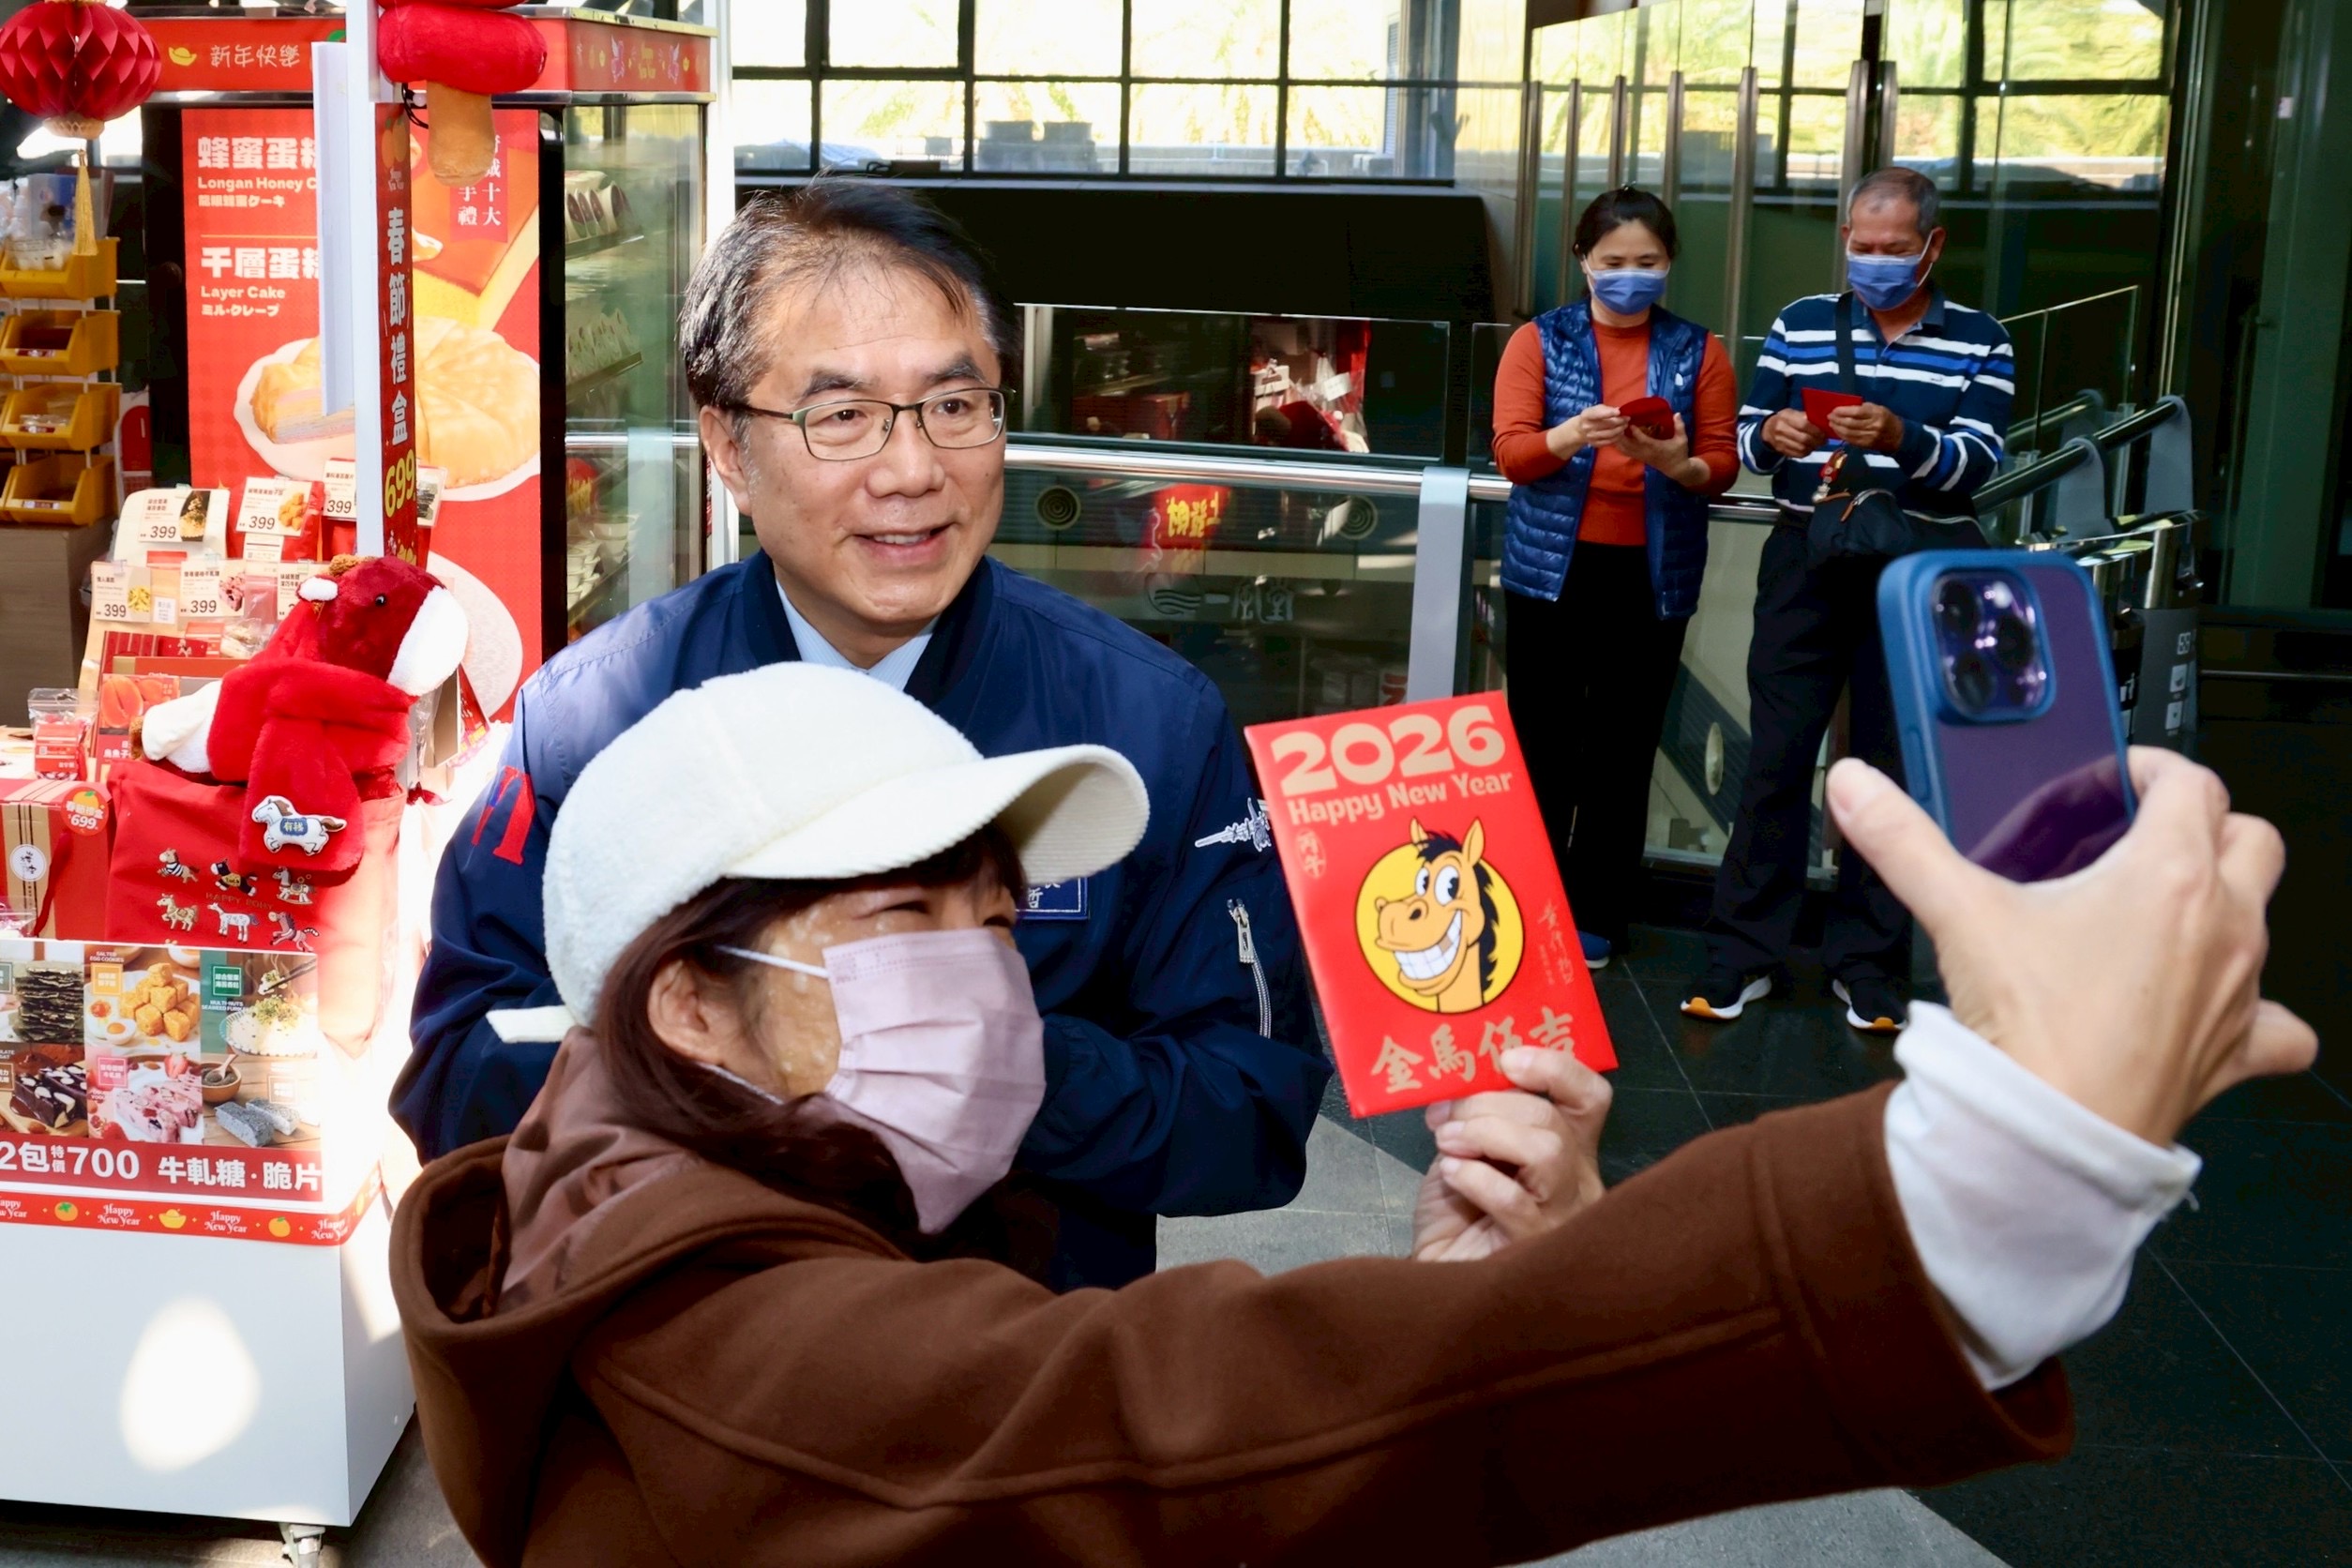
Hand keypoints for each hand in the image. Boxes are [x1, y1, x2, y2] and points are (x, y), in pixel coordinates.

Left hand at [1410, 1046, 1610, 1261]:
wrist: (1438, 1277)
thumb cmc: (1458, 1211)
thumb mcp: (1467, 1147)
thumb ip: (1480, 1114)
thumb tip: (1463, 1079)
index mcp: (1567, 1146)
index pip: (1590, 1097)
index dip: (1556, 1069)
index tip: (1508, 1059)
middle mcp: (1576, 1180)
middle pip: (1554, 1122)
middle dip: (1491, 1105)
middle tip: (1447, 1115)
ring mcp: (1564, 1217)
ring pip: (1547, 1153)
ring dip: (1486, 1135)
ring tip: (1448, 1145)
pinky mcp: (1536, 1248)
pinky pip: (1515, 1201)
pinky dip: (1475, 1177)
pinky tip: (1451, 1176)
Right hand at [1548, 403, 1627, 459]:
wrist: (1579, 430)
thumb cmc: (1591, 416)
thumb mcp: (1595, 409)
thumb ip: (1606, 409)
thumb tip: (1619, 410)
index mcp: (1587, 415)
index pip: (1599, 414)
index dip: (1610, 413)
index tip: (1619, 412)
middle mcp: (1587, 427)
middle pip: (1607, 424)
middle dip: (1620, 421)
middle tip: (1627, 418)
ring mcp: (1591, 437)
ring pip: (1610, 434)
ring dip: (1620, 429)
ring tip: (1625, 425)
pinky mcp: (1595, 444)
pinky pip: (1609, 441)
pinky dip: (1617, 437)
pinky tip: (1620, 433)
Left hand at [1615, 411, 1697, 483]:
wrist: (1675, 469)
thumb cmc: (1679, 453)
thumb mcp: (1682, 439)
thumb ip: (1679, 426)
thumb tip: (1677, 413)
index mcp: (1656, 447)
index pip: (1643, 441)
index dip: (1636, 433)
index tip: (1630, 424)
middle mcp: (1646, 453)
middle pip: (1629, 446)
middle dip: (1622, 436)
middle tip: (1618, 424)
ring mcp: (1641, 456)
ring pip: (1626, 450)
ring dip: (1619, 440)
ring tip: (1615, 429)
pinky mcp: (1639, 458)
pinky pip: (1626, 452)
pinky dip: (1620, 445)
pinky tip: (1616, 437)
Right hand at [1762, 407, 1826, 458]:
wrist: (1767, 430)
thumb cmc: (1785, 419)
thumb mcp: (1792, 413)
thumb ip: (1805, 417)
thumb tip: (1822, 423)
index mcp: (1786, 417)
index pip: (1804, 425)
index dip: (1816, 430)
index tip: (1824, 432)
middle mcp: (1781, 429)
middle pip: (1804, 438)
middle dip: (1817, 441)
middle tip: (1824, 440)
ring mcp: (1780, 441)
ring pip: (1802, 448)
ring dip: (1813, 447)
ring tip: (1818, 444)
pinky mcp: (1781, 450)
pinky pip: (1798, 454)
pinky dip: (1807, 452)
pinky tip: (1810, 448)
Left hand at [1827, 402, 1904, 452]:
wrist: (1898, 436)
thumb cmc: (1886, 418)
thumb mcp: (1879, 408)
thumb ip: (1864, 407)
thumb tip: (1847, 407)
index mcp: (1877, 414)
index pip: (1856, 412)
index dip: (1843, 411)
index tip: (1834, 410)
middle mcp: (1873, 426)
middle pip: (1850, 423)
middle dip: (1837, 419)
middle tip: (1829, 416)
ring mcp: (1869, 437)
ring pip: (1848, 432)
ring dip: (1837, 428)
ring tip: (1831, 423)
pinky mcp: (1866, 445)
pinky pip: (1850, 440)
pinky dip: (1841, 435)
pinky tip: (1837, 431)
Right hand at [1827, 750, 2316, 1146]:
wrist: (2054, 1133)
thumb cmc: (2030, 1025)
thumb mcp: (1959, 913)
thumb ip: (1903, 840)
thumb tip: (1854, 784)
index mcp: (2171, 873)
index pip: (2190, 783)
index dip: (2150, 771)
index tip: (2113, 786)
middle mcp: (2226, 923)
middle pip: (2250, 839)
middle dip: (2207, 828)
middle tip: (2143, 843)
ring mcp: (2243, 989)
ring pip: (2267, 920)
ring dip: (2225, 907)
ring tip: (2157, 922)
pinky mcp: (2238, 1050)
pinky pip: (2281, 1027)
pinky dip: (2260, 1014)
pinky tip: (2213, 1010)